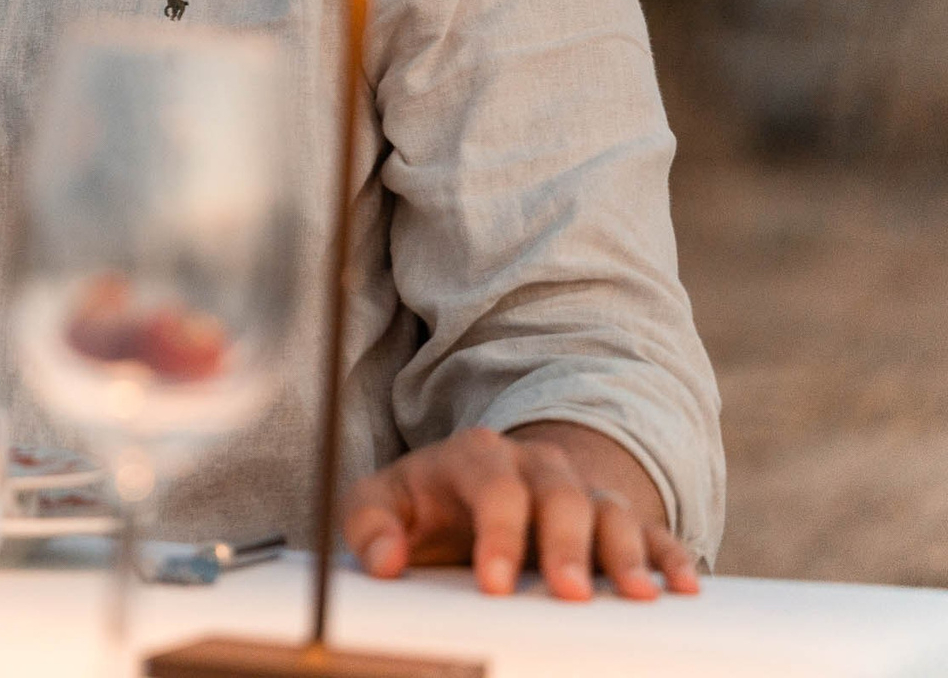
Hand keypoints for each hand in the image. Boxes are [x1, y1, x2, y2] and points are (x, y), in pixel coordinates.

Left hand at [344, 423, 701, 601]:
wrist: (470, 489)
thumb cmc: (421, 505)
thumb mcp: (381, 504)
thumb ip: (368, 525)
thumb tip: (384, 562)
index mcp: (476, 456)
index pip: (493, 488)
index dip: (497, 534)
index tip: (493, 586)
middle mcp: (535, 466)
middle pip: (560, 495)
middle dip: (566, 545)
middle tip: (569, 594)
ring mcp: (578, 490)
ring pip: (611, 509)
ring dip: (627, 552)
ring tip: (639, 596)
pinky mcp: (611, 519)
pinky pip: (650, 529)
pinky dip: (668, 555)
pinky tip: (683, 588)